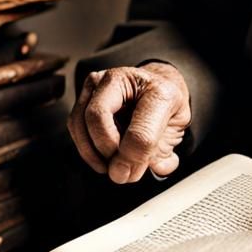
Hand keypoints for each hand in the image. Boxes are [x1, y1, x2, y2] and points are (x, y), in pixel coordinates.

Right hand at [67, 63, 190, 182]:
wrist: (156, 86)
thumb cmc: (164, 107)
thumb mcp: (176, 131)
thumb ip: (164, 153)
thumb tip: (146, 170)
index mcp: (158, 89)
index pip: (140, 130)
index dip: (133, 157)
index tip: (130, 173)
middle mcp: (125, 78)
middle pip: (98, 117)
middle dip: (105, 151)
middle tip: (119, 171)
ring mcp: (101, 82)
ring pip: (80, 121)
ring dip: (92, 152)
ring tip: (110, 166)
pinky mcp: (85, 92)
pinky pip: (75, 124)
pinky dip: (85, 146)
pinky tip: (102, 156)